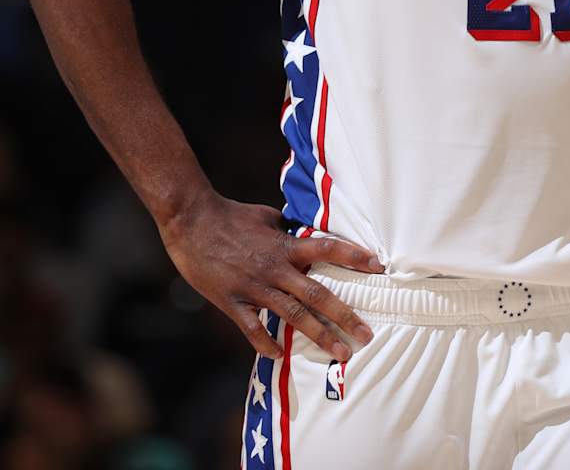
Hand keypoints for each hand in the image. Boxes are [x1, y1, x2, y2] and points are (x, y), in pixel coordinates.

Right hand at [159, 192, 381, 359]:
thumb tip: (300, 231)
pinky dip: (266, 343)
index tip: (379, 267)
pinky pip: (252, 328)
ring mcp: (254, 287)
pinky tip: (279, 355)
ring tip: (340, 352)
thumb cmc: (229, 214)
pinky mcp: (232, 301)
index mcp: (285, 245)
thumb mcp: (265, 216)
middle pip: (317, 294)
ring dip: (319, 335)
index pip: (328, 249)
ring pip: (293, 316)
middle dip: (344, 316)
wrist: (190, 221)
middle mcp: (275, 268)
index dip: (354, 257)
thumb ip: (285, 229)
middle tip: (366, 334)